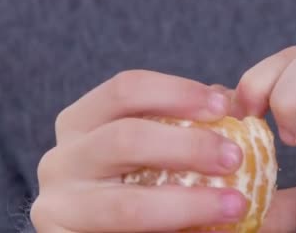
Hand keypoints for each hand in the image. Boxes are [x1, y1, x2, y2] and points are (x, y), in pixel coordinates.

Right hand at [31, 70, 247, 231]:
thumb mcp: (158, 146)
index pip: (126, 89)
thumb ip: (188, 124)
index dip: (177, 92)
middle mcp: (61, 159)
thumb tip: (236, 103)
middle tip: (234, 157)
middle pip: (124, 138)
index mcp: (82, 122)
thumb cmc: (137, 183)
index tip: (224, 107)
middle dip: (188, 146)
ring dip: (189, 204)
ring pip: (127, 205)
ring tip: (234, 205)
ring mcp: (59, 207)